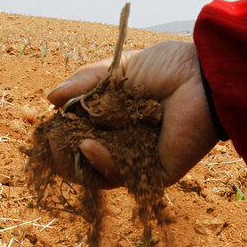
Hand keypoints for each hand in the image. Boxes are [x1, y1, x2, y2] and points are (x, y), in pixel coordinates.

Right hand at [47, 41, 219, 186]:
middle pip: (84, 163)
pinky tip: (90, 147)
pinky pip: (123, 178)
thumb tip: (50, 99)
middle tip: (50, 142)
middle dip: (61, 156)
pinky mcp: (156, 175)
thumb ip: (85, 83)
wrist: (204, 76)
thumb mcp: (117, 69)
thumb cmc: (168, 67)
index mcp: (116, 120)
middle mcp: (126, 143)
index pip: (78, 136)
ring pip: (99, 176)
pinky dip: (103, 164)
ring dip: (76, 164)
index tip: (42, 128)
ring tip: (65, 145)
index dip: (58, 136)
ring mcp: (140, 162)